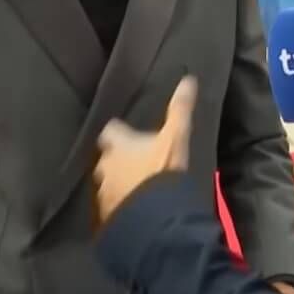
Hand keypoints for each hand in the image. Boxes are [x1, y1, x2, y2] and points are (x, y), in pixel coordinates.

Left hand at [94, 75, 197, 225]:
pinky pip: (112, 205)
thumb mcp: (176, 136)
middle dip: (117, 158)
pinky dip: (120, 203)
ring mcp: (105, 191)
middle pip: (107, 157)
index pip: (110, 131)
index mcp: (118, 143)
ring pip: (108, 181)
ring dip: (118, 182)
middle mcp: (106, 164)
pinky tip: (134, 206)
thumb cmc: (162, 169)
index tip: (128, 134)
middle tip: (135, 161)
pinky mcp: (107, 213)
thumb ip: (180, 109)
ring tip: (136, 187)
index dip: (118, 132)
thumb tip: (188, 79)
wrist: (153, 214)